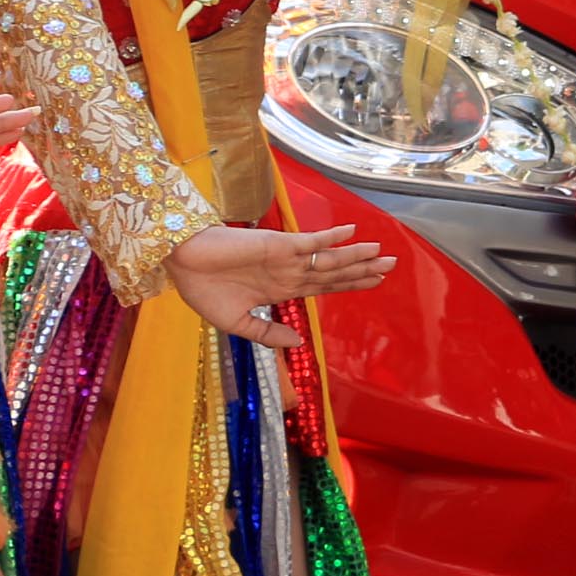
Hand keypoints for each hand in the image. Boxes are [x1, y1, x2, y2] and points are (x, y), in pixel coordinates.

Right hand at [166, 222, 396, 347]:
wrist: (183, 265)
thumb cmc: (204, 290)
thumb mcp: (237, 324)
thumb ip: (267, 334)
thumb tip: (298, 343)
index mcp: (281, 290)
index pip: (324, 286)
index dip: (350, 284)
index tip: (375, 282)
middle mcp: (289, 272)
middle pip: (334, 272)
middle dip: (364, 270)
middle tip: (393, 266)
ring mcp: (286, 258)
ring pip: (330, 258)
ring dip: (357, 256)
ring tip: (383, 253)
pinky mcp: (278, 246)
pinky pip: (310, 241)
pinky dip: (331, 237)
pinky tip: (352, 232)